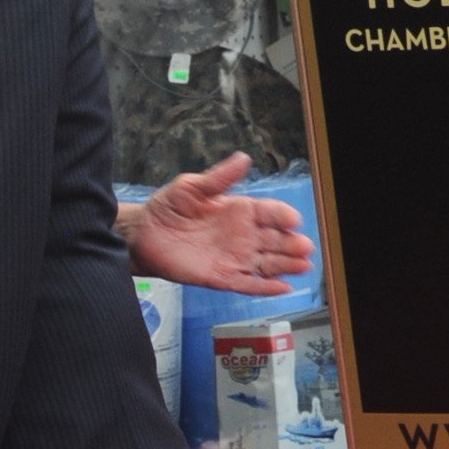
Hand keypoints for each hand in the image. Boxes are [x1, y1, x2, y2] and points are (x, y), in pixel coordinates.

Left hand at [123, 154, 312, 295]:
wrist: (145, 234)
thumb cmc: (169, 207)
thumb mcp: (192, 186)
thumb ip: (219, 178)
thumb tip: (243, 159)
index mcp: (240, 210)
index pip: (269, 212)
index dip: (282, 216)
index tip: (293, 220)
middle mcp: (243, 235)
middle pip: (275, 240)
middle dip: (291, 244)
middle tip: (304, 247)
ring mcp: (234, 257)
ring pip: (266, 263)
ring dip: (286, 266)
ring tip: (303, 266)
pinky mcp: (221, 277)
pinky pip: (247, 284)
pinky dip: (265, 287)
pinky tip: (284, 288)